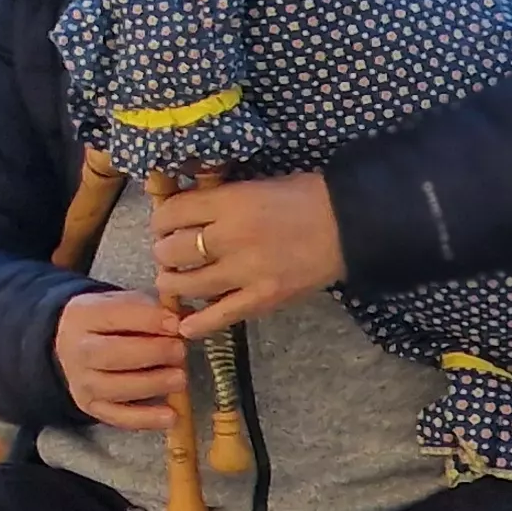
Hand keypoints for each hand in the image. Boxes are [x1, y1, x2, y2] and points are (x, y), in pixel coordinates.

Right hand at [56, 289, 189, 431]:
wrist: (75, 347)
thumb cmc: (110, 324)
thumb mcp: (125, 305)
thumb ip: (154, 310)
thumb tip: (187, 320)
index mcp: (83, 316)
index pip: (115, 316)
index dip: (149, 320)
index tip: (176, 324)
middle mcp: (76, 349)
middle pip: (112, 355)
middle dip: (152, 353)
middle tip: (180, 351)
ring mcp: (81, 380)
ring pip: (116, 388)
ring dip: (153, 384)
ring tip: (180, 379)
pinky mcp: (90, 406)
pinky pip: (118, 417)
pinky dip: (146, 419)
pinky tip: (171, 416)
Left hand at [153, 171, 344, 337]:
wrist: (351, 223)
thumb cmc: (303, 197)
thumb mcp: (253, 185)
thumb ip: (218, 199)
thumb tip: (182, 209)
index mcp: (228, 203)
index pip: (171, 213)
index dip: (160, 220)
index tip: (163, 225)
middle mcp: (231, 237)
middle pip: (173, 250)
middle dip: (164, 251)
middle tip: (169, 253)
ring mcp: (247, 271)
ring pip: (189, 284)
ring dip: (173, 283)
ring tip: (172, 280)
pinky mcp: (265, 298)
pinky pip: (222, 315)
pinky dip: (200, 323)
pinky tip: (185, 325)